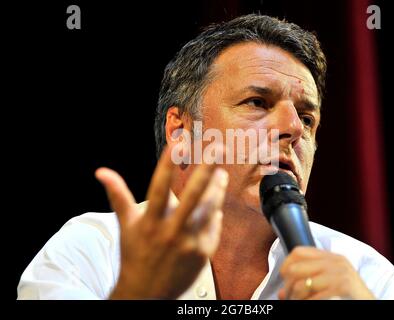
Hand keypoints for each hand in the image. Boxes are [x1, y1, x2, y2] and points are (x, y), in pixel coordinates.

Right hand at [95, 145, 228, 298]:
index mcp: (149, 222)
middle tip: (218, 148)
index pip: (159, 187)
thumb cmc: (134, 254)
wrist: (147, 292)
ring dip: (217, 189)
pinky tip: (215, 205)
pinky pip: (214, 226)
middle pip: (192, 196)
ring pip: (209, 209)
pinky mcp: (204, 253)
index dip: (168, 164)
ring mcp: (190, 243)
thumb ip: (117, 195)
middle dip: (207, 170)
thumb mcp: (124, 225)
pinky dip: (214, 214)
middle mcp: (171, 231)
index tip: (177, 142)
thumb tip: (101, 171)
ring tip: (222, 174)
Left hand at [279, 247, 374, 299]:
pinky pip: (313, 297)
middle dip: (288, 285)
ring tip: (298, 302)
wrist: (370, 303)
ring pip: (300, 285)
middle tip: (289, 296)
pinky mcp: (342, 286)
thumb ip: (308, 281)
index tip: (284, 278)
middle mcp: (335, 262)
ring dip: (295, 298)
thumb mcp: (330, 282)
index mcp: (331, 257)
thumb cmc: (348, 296)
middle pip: (295, 268)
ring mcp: (339, 274)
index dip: (286, 264)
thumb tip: (282, 293)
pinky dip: (306, 303)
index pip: (298, 251)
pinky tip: (309, 304)